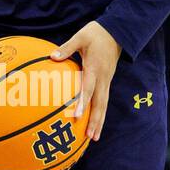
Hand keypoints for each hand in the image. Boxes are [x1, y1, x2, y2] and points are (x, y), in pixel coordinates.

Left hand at [50, 21, 121, 142]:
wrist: (117, 31)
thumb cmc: (96, 33)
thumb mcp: (80, 37)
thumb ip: (66, 48)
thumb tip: (52, 57)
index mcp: (94, 68)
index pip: (88, 89)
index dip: (83, 103)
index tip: (77, 116)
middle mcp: (102, 78)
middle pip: (100, 104)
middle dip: (95, 121)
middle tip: (90, 137)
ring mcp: (106, 81)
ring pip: (103, 105)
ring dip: (99, 121)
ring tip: (94, 137)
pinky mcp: (107, 81)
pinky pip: (103, 100)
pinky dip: (100, 113)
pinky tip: (96, 123)